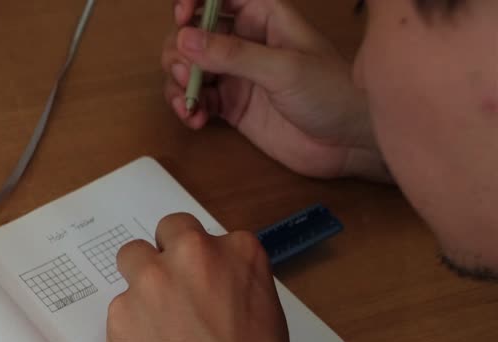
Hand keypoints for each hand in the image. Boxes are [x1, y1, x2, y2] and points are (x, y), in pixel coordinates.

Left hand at [107, 214, 293, 341]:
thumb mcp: (268, 323)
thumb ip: (236, 290)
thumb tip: (216, 291)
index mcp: (241, 255)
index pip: (211, 236)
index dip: (203, 263)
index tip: (202, 283)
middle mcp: (194, 256)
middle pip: (168, 231)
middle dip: (168, 256)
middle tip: (173, 292)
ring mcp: (152, 281)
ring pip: (132, 260)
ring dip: (140, 282)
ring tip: (155, 324)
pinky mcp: (119, 311)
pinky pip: (119, 307)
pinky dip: (129, 326)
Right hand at [163, 0, 389, 180]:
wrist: (348, 142)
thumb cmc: (332, 93)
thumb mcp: (283, 68)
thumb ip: (232, 54)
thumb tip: (186, 39)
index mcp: (264, 16)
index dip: (193, 2)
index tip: (182, 20)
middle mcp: (245, 41)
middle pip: (193, 33)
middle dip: (180, 52)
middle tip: (183, 74)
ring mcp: (236, 74)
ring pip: (188, 67)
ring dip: (178, 84)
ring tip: (188, 104)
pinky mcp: (231, 105)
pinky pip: (196, 98)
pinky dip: (188, 107)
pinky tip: (195, 119)